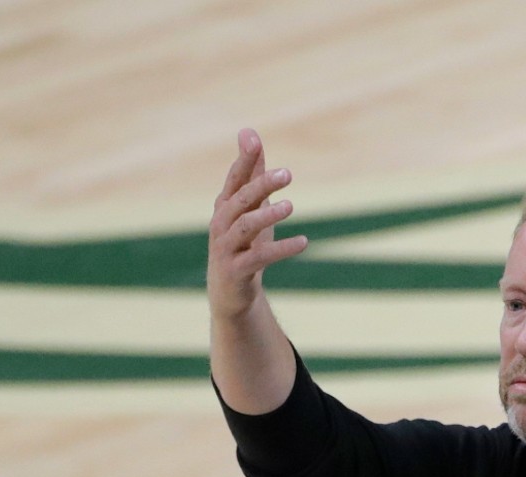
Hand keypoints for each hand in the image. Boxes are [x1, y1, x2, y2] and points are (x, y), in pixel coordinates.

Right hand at [208, 127, 309, 319]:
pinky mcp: (236, 270)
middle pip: (240, 199)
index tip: (254, 139)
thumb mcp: (250, 206)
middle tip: (287, 173)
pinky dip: (282, 248)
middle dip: (261, 185)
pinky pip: (259, 257)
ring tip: (291, 206)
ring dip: (268, 215)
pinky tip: (304, 242)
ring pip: (245, 227)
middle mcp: (221, 223)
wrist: (230, 293)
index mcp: (225, 205)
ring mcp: (226, 247)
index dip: (243, 159)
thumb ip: (252, 172)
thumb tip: (249, 133)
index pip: (235, 178)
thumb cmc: (243, 243)